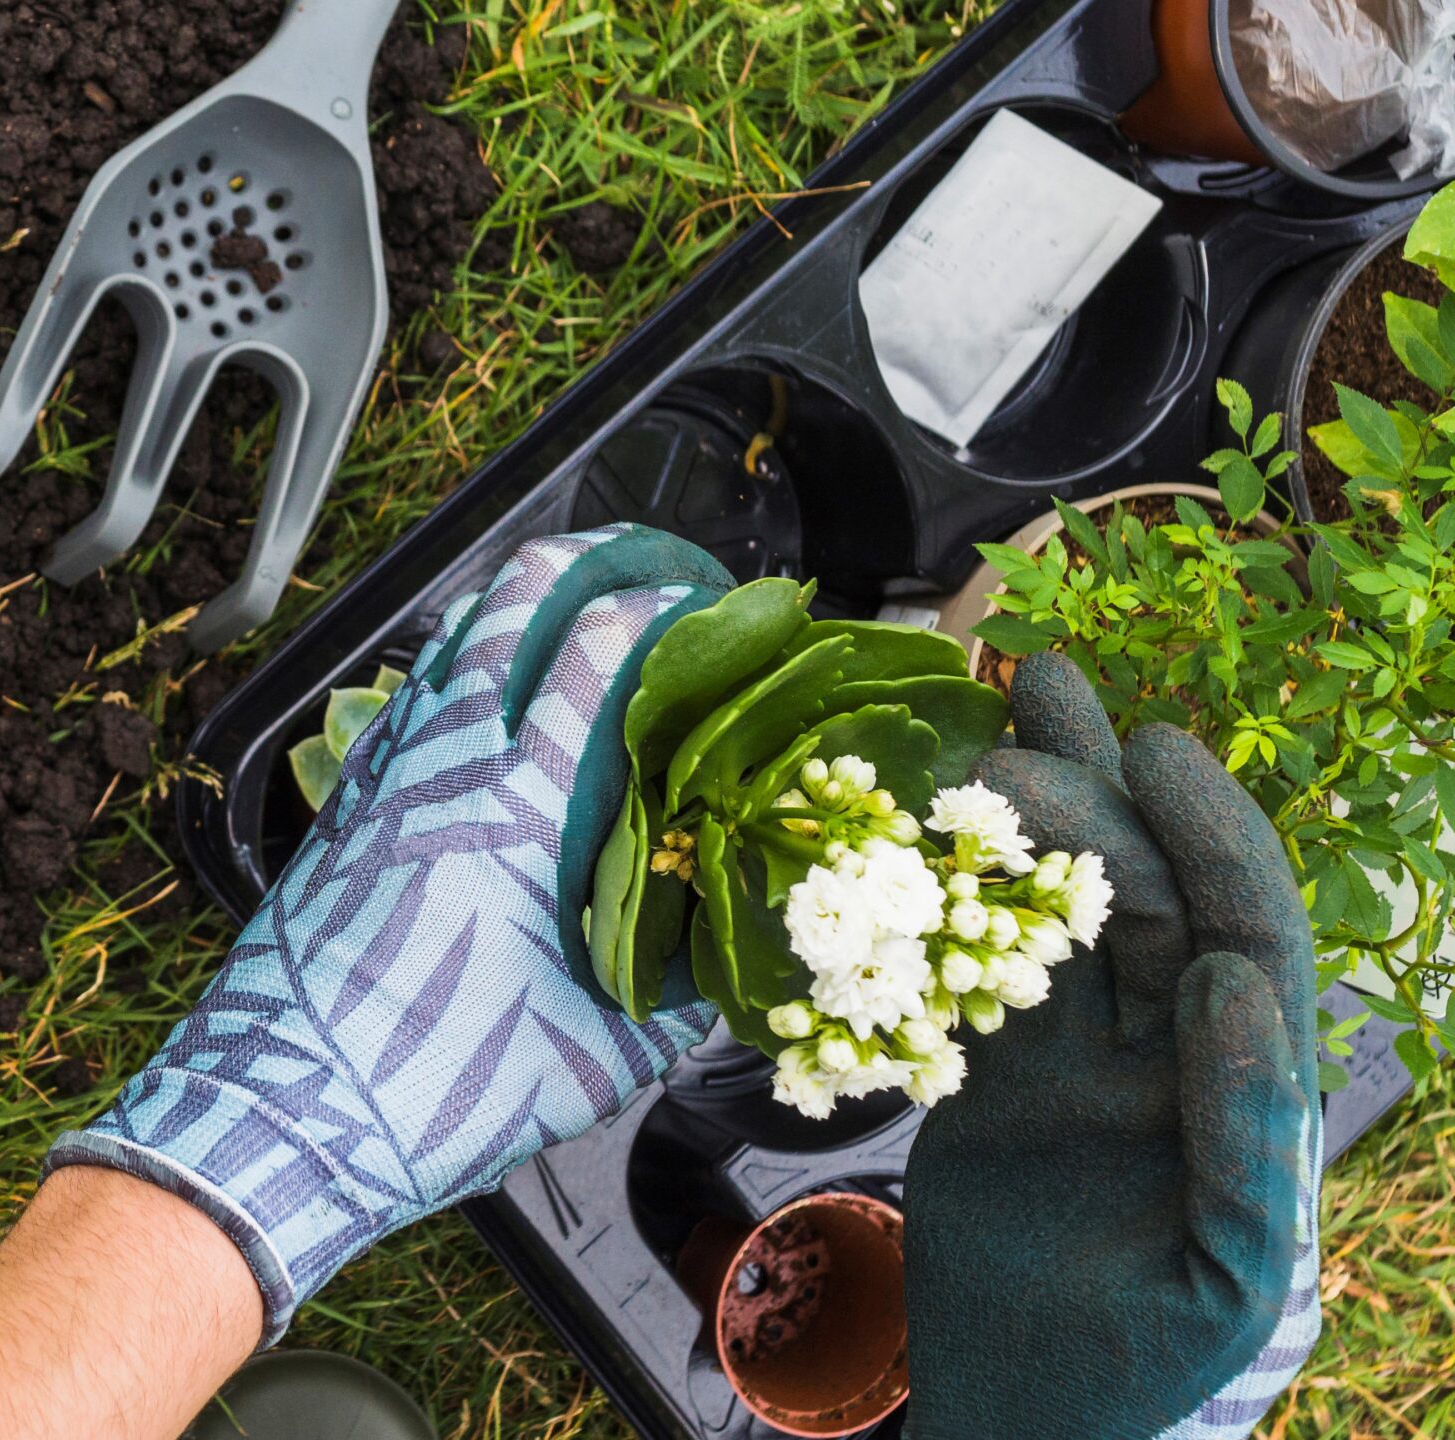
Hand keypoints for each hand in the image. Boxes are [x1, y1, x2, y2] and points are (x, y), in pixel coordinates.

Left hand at [51, 525, 736, 1341]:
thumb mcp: (596, 1059)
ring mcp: (381, 776)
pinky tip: (481, 698)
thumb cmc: (435, 1090)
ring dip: (513, 605)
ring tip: (570, 603)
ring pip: (449, 641)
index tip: (714, 605)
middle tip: (643, 565)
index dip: (663, 606)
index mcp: (519, 807)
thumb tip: (727, 963)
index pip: (599, 651)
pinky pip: (406, 700)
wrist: (281, 1113)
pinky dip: (455, 669)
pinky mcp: (341, 806)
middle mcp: (444, 764)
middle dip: (586, 560)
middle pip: (513, 602)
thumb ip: (674, 999)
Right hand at [903, 653, 1320, 1439]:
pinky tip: (932, 822)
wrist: (1016, 1415)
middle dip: (1100, 798)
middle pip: (1147, 898)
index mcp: (1240, 1094)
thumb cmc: (1134, 1371)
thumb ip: (1243, 1134)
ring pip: (1064, 912)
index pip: (1242, 937)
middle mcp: (1168, 1058)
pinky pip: (980, 967)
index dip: (1210, 838)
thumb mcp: (1220, 1274)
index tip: (1153, 752)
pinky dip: (959, 893)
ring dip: (1039, 812)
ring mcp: (1080, 1060)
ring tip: (1002, 708)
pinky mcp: (998, 1076)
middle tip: (1026, 716)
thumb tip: (1231, 985)